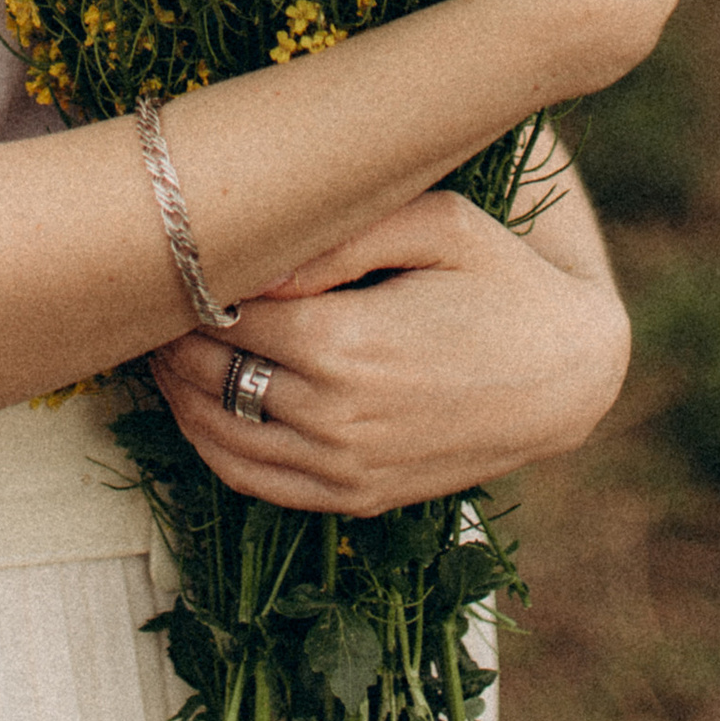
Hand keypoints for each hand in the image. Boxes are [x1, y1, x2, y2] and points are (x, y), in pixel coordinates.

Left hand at [149, 190, 631, 514]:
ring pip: (218, 436)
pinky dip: (210, 444)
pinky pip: (254, 483)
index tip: (170, 248)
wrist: (568, 373)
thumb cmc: (499, 276)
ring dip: (176, 389)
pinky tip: (197, 401)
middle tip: (151, 288)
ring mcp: (346, 469)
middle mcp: (337, 418)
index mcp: (348, 344)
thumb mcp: (433, 223)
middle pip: (208, 375)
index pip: (222, 316)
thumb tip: (256, 263)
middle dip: (170, 333)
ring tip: (162, 339)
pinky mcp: (358, 498)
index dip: (187, 282)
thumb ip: (339, 235)